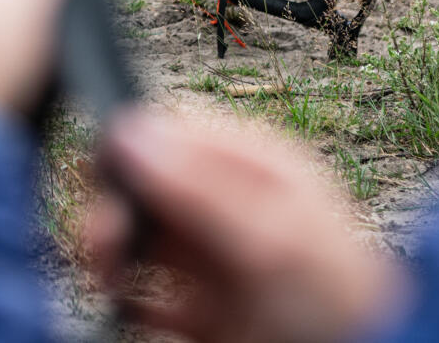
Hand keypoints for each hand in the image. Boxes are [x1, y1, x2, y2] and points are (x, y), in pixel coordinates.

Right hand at [87, 110, 409, 342]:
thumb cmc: (335, 305)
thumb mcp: (269, 236)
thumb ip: (198, 184)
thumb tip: (129, 133)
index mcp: (257, 166)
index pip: (177, 130)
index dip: (134, 147)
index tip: (104, 172)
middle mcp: (231, 205)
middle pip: (150, 182)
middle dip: (117, 204)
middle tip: (104, 236)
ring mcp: (218, 258)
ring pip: (142, 234)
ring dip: (113, 247)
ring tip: (106, 271)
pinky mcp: (207, 309)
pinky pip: (148, 292)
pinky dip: (126, 295)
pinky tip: (122, 302)